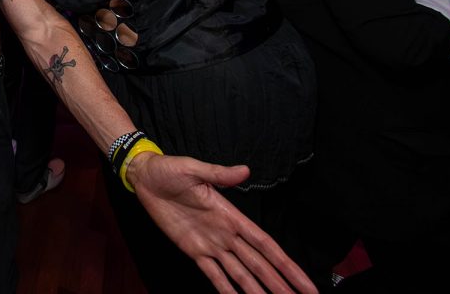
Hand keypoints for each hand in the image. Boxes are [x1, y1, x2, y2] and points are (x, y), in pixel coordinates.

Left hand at [127, 154, 315, 293]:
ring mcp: (211, 245)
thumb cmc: (169, 170)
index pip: (265, 244)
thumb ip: (219, 174)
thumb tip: (245, 171)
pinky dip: (225, 290)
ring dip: (257, 291)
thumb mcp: (193, 168)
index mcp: (230, 215)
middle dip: (280, 284)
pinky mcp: (193, 251)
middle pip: (259, 265)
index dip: (286, 264)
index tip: (305, 282)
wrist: (145, 177)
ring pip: (240, 274)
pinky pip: (213, 275)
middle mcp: (226, 234)